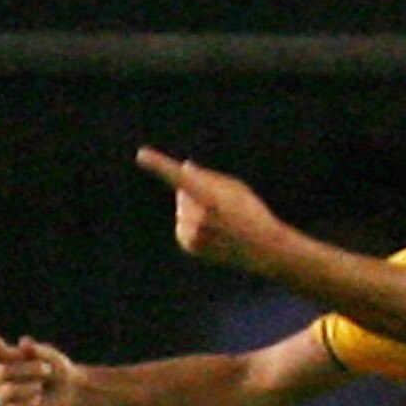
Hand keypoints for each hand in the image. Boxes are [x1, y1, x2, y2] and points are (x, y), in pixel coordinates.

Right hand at [0, 328, 83, 405]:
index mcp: (7, 357)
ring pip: (5, 391)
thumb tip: (23, 343)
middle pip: (2, 372)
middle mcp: (0, 375)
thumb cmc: (56, 370)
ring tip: (41, 386)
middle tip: (47, 369)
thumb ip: (36, 351)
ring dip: (27, 387)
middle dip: (27, 370)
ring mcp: (2, 394)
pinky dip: (27, 405)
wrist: (69, 392)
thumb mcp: (50, 358)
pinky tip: (38, 399)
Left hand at [135, 147, 282, 270]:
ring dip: (194, 209)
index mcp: (211, 198)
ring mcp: (191, 233)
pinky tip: (212, 232)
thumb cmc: (252, 213)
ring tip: (219, 221)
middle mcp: (198, 217)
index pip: (181, 179)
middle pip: (182, 192)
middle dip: (194, 192)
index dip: (160, 166)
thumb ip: (208, 177)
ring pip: (182, 208)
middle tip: (222, 206)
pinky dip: (192, 223)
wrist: (264, 251)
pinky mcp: (188, 244)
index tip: (141, 154)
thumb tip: (184, 168)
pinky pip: (182, 224)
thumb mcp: (236, 188)